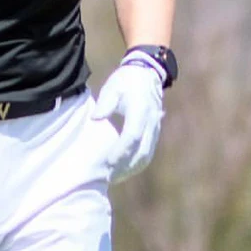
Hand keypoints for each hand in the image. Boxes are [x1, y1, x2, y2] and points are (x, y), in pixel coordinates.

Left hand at [92, 56, 163, 183]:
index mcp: (140, 110)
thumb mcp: (113, 86)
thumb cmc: (126, 80)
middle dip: (125, 166)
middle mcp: (151, 121)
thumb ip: (105, 103)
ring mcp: (155, 128)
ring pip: (146, 154)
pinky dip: (137, 163)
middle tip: (108, 176)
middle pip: (142, 150)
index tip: (108, 162)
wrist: (146, 73)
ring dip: (131, 168)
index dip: (121, 150)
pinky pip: (148, 152)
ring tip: (114, 177)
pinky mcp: (154, 132)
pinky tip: (124, 170)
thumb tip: (95, 118)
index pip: (132, 136)